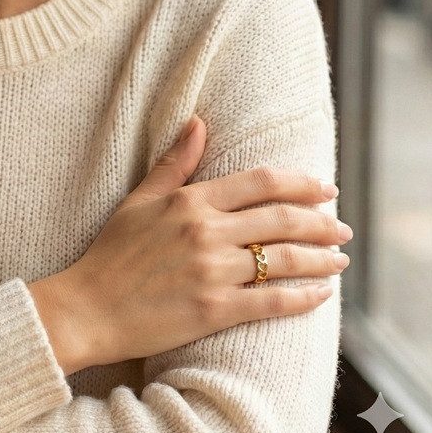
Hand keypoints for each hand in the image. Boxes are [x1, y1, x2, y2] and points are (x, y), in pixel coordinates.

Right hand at [30, 115, 350, 373]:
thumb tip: (198, 123)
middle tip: (342, 227)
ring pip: (285, 260)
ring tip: (340, 260)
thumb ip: (174, 164)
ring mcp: (212, 271)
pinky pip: (272, 302)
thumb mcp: (139, 200)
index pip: (260, 183)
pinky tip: (321, 295)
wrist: (89, 307)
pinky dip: (304, 298)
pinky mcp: (214, 310)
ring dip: (320, 259)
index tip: (325, 188)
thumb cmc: (111, 253)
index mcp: (190, 201)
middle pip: (281, 219)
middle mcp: (205, 232)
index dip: (300, 184)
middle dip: (321, 222)